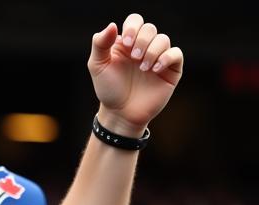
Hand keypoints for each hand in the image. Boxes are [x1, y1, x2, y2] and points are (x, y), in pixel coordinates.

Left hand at [89, 15, 182, 135]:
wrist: (120, 114)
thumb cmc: (109, 90)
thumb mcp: (97, 66)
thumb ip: (100, 45)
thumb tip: (112, 25)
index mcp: (127, 43)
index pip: (135, 21)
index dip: (133, 27)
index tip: (126, 43)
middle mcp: (144, 47)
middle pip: (150, 28)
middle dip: (142, 40)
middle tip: (134, 58)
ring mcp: (158, 57)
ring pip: (163, 39)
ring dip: (152, 51)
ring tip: (143, 68)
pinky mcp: (170, 69)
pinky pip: (176, 53)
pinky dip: (166, 58)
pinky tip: (155, 70)